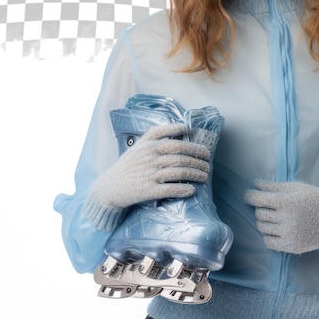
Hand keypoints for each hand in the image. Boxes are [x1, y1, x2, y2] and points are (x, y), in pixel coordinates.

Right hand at [85, 123, 210, 228]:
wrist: (110, 187)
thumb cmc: (128, 165)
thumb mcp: (139, 144)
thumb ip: (156, 133)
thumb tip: (181, 127)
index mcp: (149, 145)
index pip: (177, 142)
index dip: (194, 146)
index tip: (205, 151)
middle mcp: (150, 158)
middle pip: (182, 157)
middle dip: (199, 161)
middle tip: (207, 165)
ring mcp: (150, 174)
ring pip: (180, 172)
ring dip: (196, 174)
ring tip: (204, 176)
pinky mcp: (148, 191)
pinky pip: (171, 189)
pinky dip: (184, 189)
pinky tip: (192, 190)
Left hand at [245, 180, 318, 255]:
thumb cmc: (318, 199)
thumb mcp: (297, 188)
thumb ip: (275, 186)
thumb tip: (255, 184)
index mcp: (288, 202)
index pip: (258, 199)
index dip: (250, 196)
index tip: (249, 195)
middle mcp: (287, 219)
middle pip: (259, 213)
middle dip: (261, 207)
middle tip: (269, 204)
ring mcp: (289, 235)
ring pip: (262, 227)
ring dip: (264, 221)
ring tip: (275, 215)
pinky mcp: (292, 247)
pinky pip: (269, 242)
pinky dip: (268, 235)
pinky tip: (276, 228)